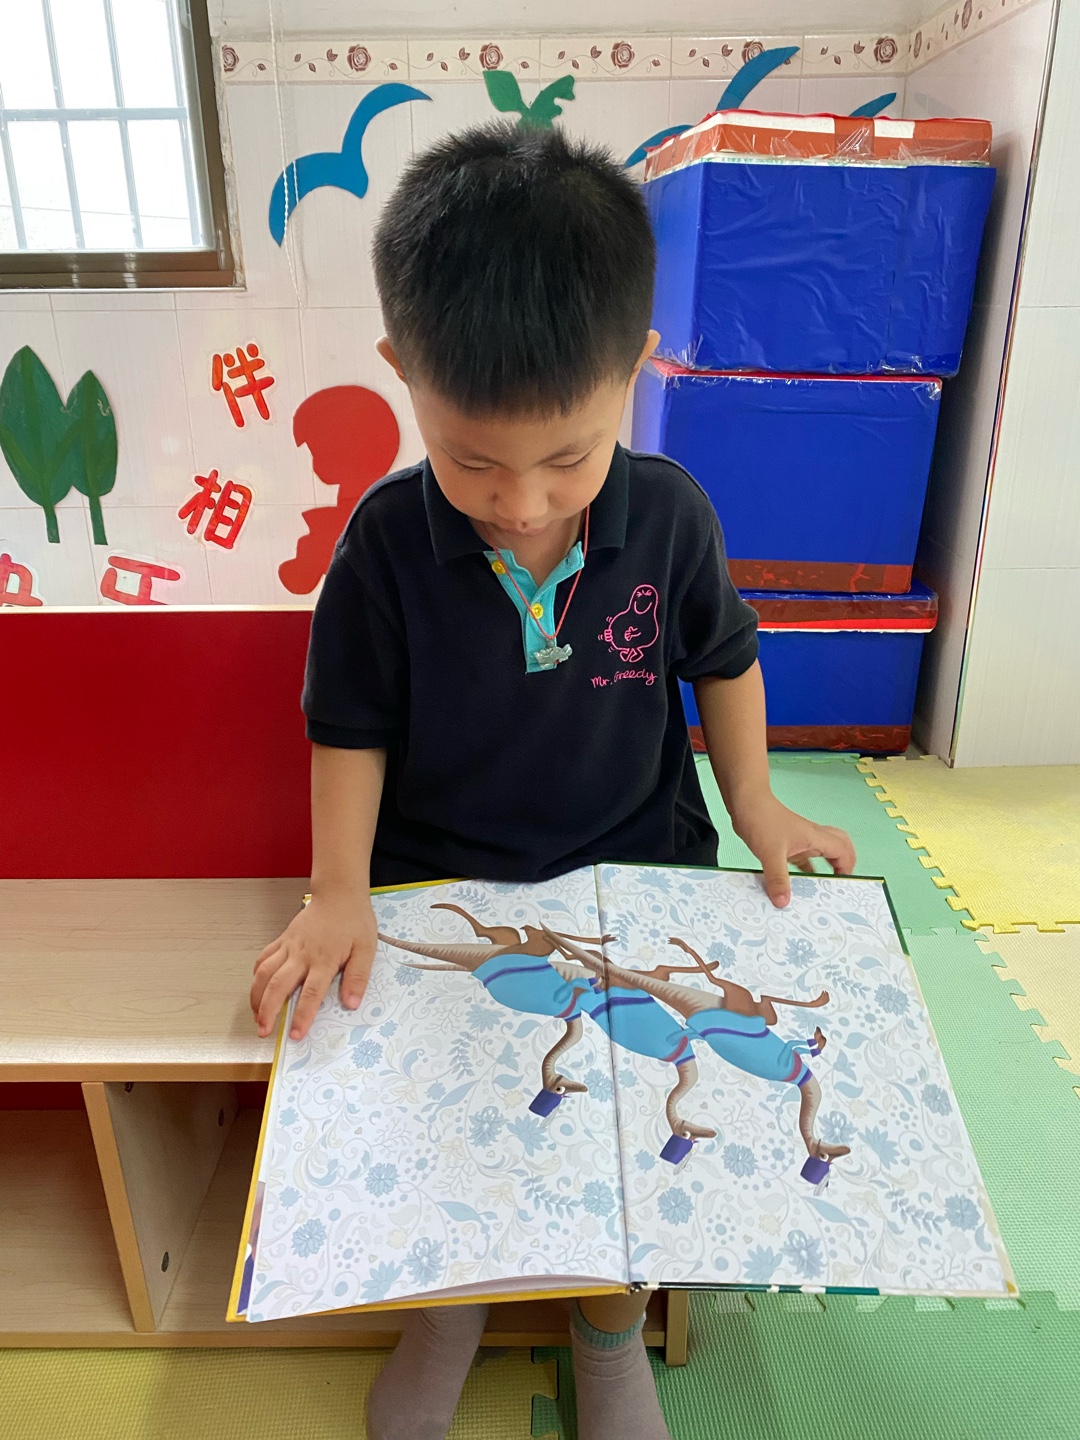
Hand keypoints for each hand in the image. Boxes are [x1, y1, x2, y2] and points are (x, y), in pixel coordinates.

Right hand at [250, 891, 378, 1040]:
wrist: (339, 894)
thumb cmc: (354, 921)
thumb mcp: (366, 949)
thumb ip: (357, 977)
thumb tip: (351, 1003)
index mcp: (324, 960)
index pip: (310, 993)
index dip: (302, 1016)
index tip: (296, 1034)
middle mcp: (302, 954)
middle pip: (278, 986)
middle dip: (268, 1011)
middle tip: (264, 1031)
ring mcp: (289, 947)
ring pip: (264, 973)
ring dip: (256, 997)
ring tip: (256, 1016)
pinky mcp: (282, 940)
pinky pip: (263, 958)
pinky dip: (256, 975)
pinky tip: (257, 988)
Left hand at [729, 793, 855, 907]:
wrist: (745, 801)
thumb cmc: (762, 818)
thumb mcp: (770, 853)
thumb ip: (778, 878)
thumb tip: (783, 902)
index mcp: (815, 837)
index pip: (843, 851)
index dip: (848, 868)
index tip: (842, 885)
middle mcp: (811, 838)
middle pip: (840, 847)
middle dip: (845, 864)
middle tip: (840, 883)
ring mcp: (799, 840)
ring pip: (821, 853)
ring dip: (826, 867)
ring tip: (823, 887)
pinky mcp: (786, 843)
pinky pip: (802, 858)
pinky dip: (805, 869)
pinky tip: (798, 882)